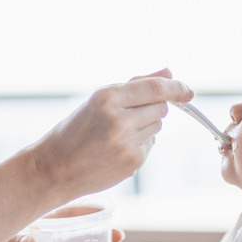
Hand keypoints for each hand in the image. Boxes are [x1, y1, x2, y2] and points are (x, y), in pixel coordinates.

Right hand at [31, 68, 193, 199]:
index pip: (155, 88)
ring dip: (145, 126)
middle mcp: (118, 120)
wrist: (54, 169)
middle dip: (151, 108)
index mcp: (107, 98)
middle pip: (160, 107)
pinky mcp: (132, 163)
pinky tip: (116, 148)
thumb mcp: (98, 101)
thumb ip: (135, 85)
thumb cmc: (74, 131)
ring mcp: (127, 144)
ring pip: (157, 126)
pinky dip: (139, 143)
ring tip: (116, 134)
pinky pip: (150, 145)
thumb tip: (169, 73)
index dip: (176, 87)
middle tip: (127, 115)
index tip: (187, 90)